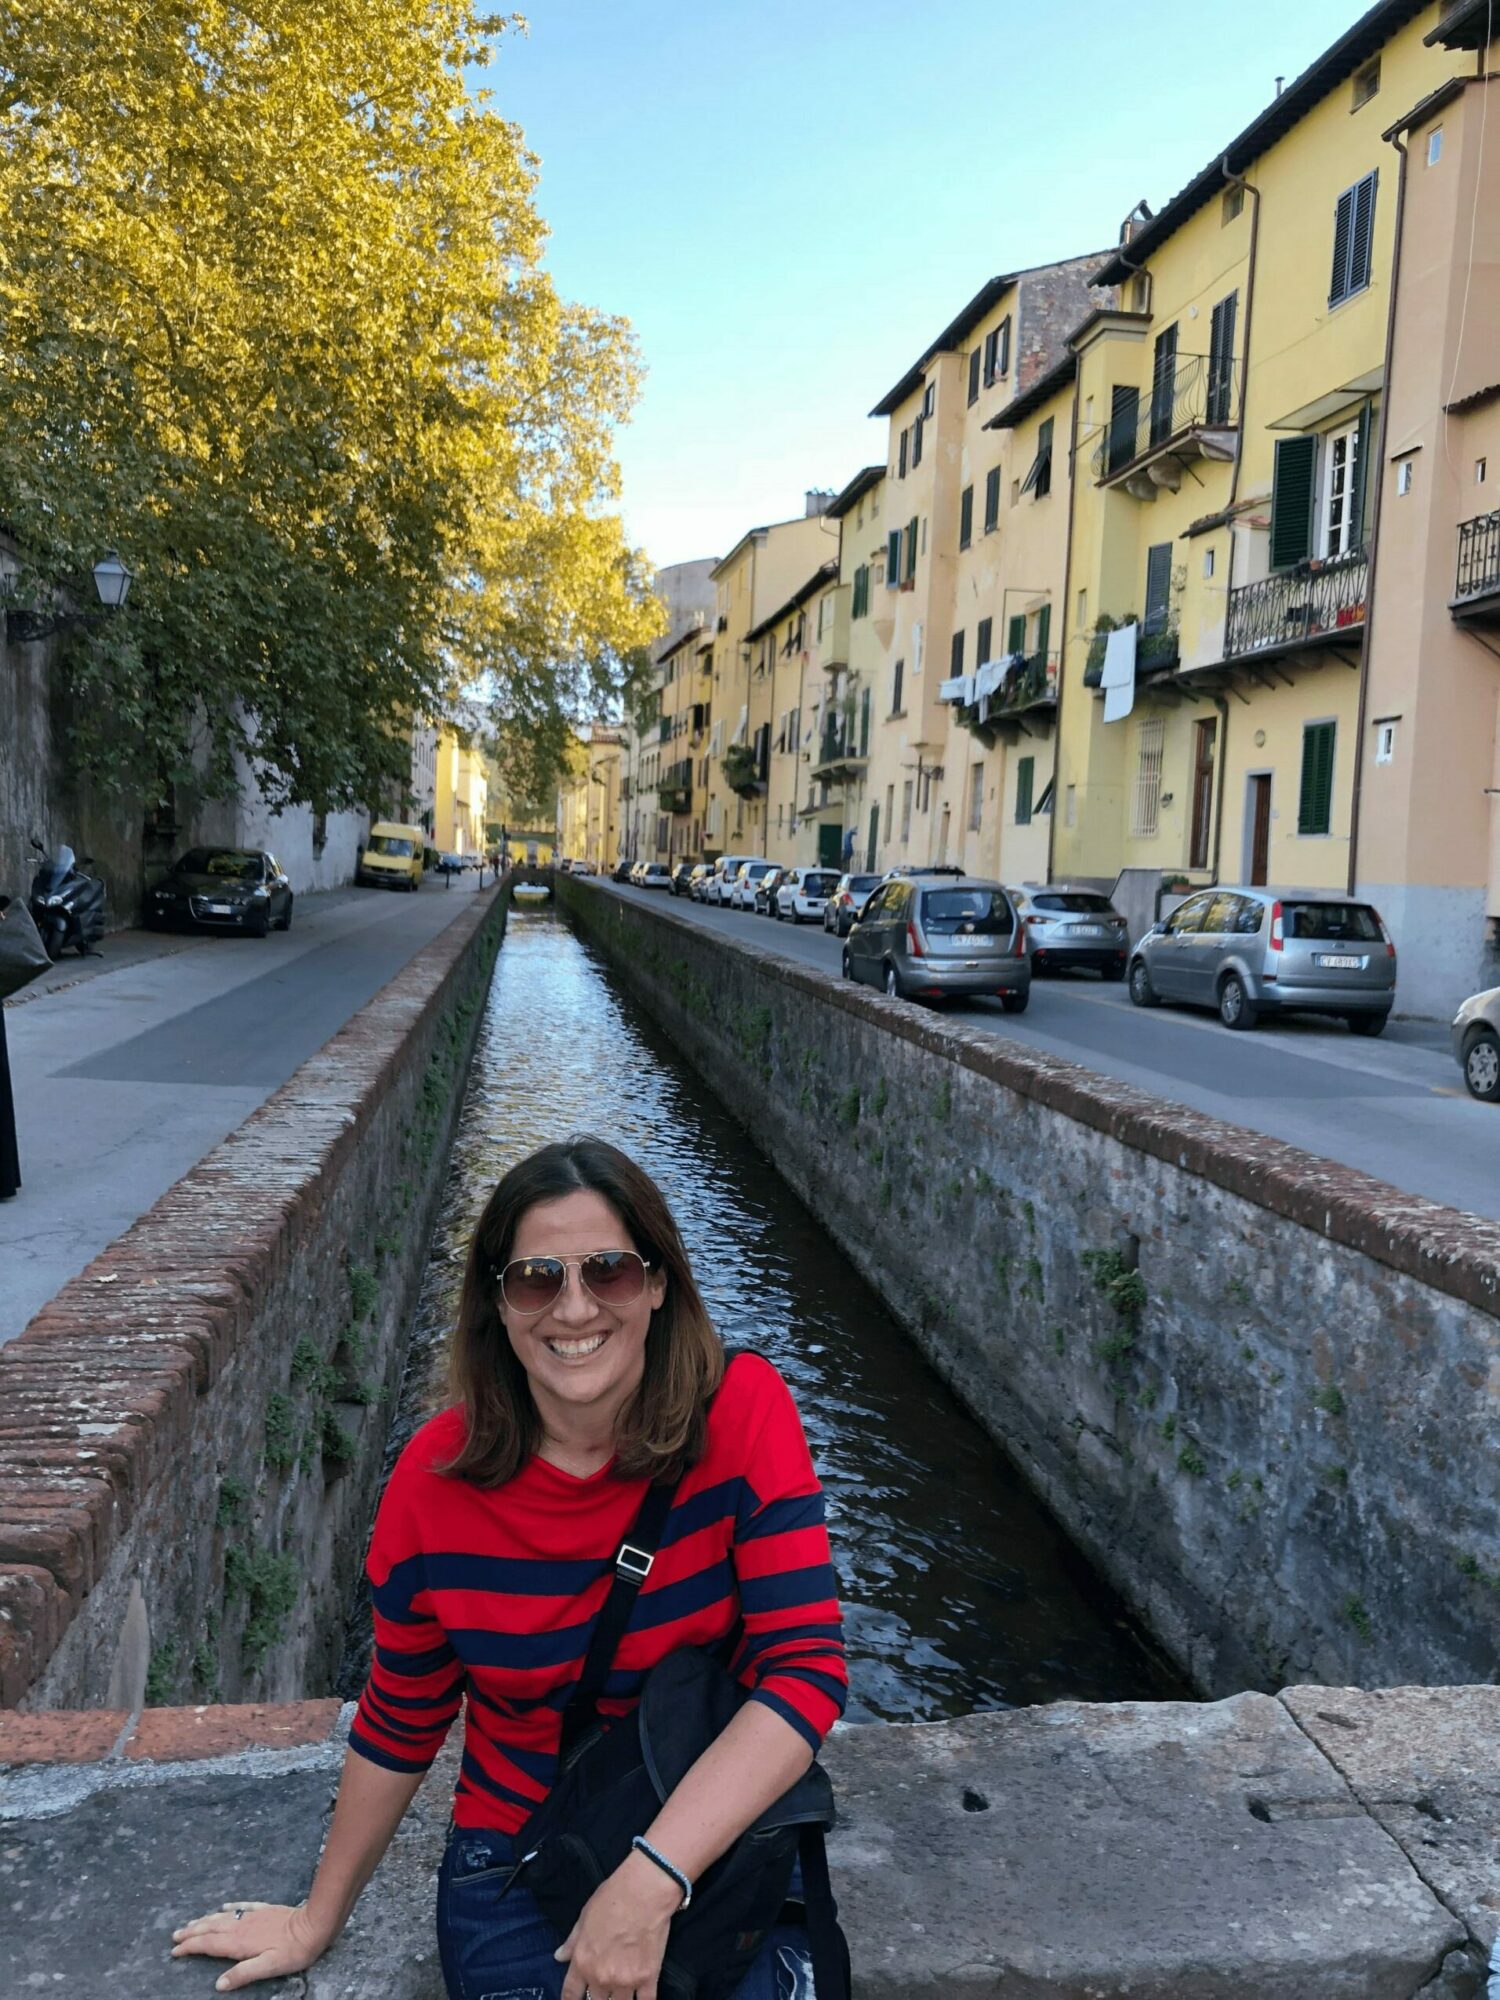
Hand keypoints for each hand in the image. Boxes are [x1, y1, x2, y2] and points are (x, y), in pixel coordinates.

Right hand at [170, 1900, 332, 1990]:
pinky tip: (224, 1907)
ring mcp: (253, 1916)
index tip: (174, 1951)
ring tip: (191, 1923)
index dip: (190, 1947)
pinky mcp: (265, 1910)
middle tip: (175, 1936)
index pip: (209, 1944)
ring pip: (223, 1917)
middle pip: (211, 1928)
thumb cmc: (293, 1951)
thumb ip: (243, 1974)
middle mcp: (242, 1926)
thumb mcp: (268, 1967)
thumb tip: (218, 1984)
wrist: (314, 1924)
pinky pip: (242, 1907)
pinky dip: (229, 1908)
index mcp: (240, 1942)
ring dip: (205, 1920)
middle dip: (192, 1932)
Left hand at [555, 1848, 681, 1999]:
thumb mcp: (584, 1918)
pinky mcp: (648, 1978)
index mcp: (582, 1962)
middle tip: (603, 1987)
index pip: (571, 1994)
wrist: (644, 1892)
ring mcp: (625, 1981)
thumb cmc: (611, 1899)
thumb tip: (559, 1957)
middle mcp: (601, 1977)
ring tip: (621, 1989)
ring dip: (618, 1999)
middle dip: (597, 1997)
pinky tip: (641, 1996)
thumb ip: (572, 1942)